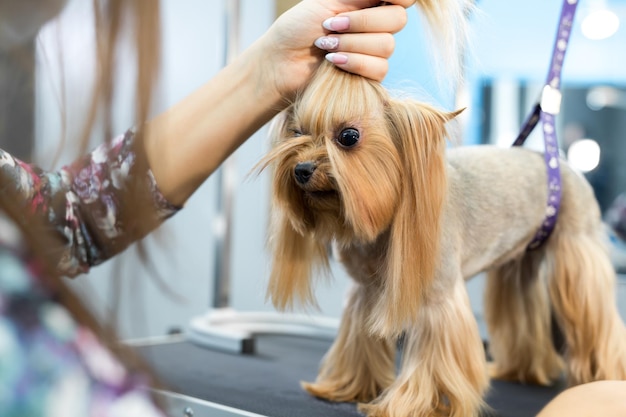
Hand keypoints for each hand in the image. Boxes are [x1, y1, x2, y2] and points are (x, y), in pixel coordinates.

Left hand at [256, 0, 411, 98]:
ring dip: (351, 44)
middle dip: (362, 22)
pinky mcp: (369, 75)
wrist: (282, 62)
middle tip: (331, 25)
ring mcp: (374, 51)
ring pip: (386, 45)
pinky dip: (353, 63)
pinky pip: (379, 68)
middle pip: (398, 19)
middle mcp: (376, 24)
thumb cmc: (298, 26)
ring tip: (324, 45)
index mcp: (369, 2)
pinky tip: (331, 61)